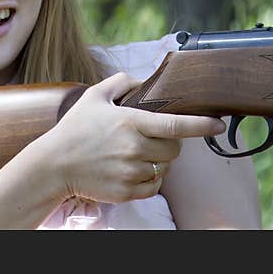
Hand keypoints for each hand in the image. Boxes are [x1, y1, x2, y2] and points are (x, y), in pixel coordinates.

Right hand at [35, 73, 226, 203]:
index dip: (201, 125)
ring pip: (165, 168)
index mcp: (130, 122)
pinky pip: (154, 186)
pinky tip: (131, 169)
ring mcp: (131, 172)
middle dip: (170, 142)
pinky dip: (149, 179)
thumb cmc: (75, 128)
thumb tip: (145, 80)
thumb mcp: (94, 96)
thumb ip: (122, 82)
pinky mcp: (127, 192)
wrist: (53, 165)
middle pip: (175, 149)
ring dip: (157, 161)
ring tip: (134, 154)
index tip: (218, 124)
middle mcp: (134, 148)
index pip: (176, 125)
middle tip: (151, 137)